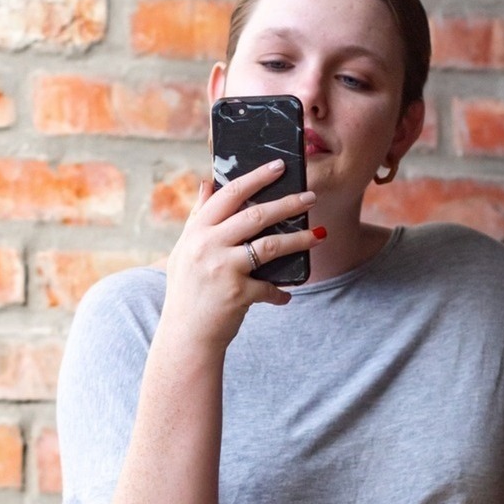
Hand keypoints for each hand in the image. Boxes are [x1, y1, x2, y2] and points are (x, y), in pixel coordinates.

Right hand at [162, 159, 322, 349]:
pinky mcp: (237, 293)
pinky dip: (280, 293)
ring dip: (299, 239)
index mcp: (196, 231)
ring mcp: (222, 268)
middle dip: (288, 203)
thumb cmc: (187, 292)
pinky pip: (269, 287)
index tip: (279, 166)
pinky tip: (287, 295)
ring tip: (319, 234)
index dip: (256, 177)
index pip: (229, 194)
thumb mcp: (184, 251)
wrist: (184, 336)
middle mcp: (207, 245)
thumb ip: (197, 217)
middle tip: (311, 196)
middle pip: (256, 214)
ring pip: (271, 245)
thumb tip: (206, 183)